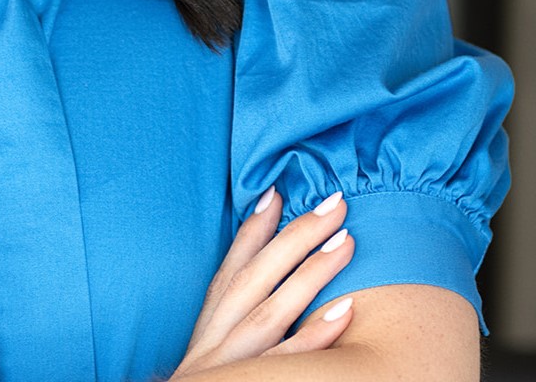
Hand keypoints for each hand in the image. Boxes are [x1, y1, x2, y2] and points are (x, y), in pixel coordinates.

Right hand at [169, 188, 354, 377]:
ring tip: (347, 241)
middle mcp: (219, 339)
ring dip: (312, 273)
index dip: (252, 231)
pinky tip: (346, 310)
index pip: (232, 269)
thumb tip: (260, 274)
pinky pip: (289, 362)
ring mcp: (237, 365)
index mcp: (209, 326)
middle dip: (295, 236)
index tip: (277, 192)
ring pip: (274, 309)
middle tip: (334, 202)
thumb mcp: (210, 352)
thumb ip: (231, 317)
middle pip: (257, 277)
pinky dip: (315, 335)